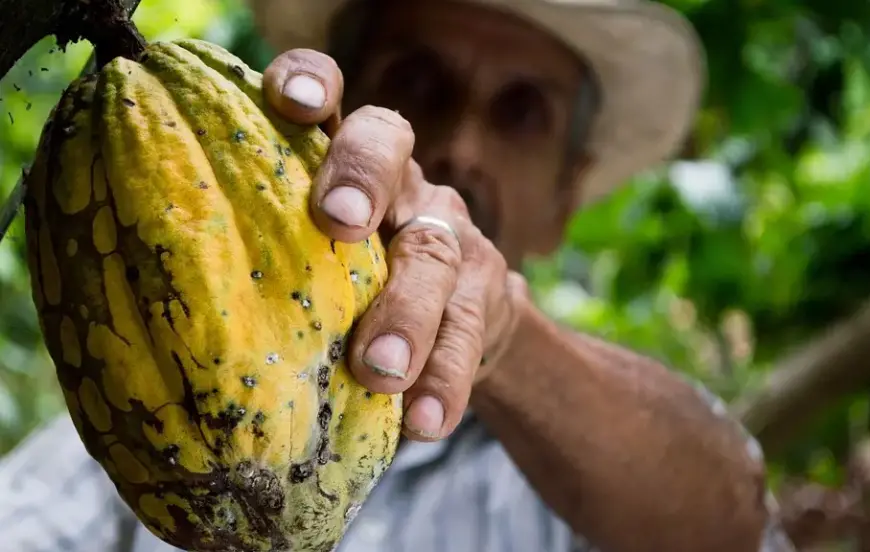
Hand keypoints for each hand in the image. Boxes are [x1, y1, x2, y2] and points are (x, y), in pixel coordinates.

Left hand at [263, 49, 526, 441]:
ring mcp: (449, 232)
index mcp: (342, 161)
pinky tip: (425, 421)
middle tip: (337, 222)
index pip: (330, 96)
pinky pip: (469, 333)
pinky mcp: (485, 292)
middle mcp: (400, 181)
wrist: (458, 323)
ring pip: (434, 253)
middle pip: (389, 146)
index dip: (311, 82)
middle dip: (362, 177)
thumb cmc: (352, 289)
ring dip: (407, 312)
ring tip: (380, 371)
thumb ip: (267, 258)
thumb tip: (157, 311)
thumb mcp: (311, 260)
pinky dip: (445, 379)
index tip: (288, 101)